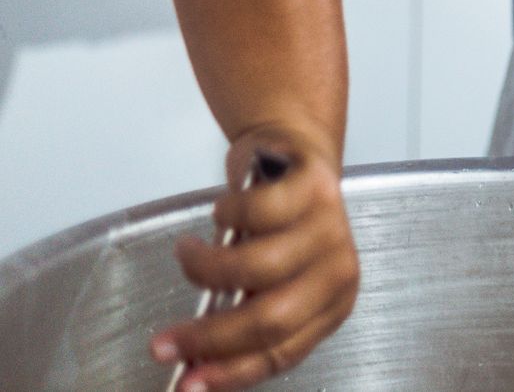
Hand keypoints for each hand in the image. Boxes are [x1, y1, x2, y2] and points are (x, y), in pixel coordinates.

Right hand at [150, 124, 358, 391]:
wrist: (297, 155)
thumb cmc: (278, 223)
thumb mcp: (267, 279)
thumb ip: (242, 319)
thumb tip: (194, 367)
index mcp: (332, 303)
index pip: (283, 351)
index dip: (230, 371)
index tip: (187, 383)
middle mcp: (338, 269)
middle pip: (271, 318)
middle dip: (207, 337)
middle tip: (164, 340)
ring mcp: (331, 226)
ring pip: (257, 267)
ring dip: (205, 267)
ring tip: (188, 255)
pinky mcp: (316, 185)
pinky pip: (257, 211)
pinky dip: (227, 214)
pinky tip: (223, 212)